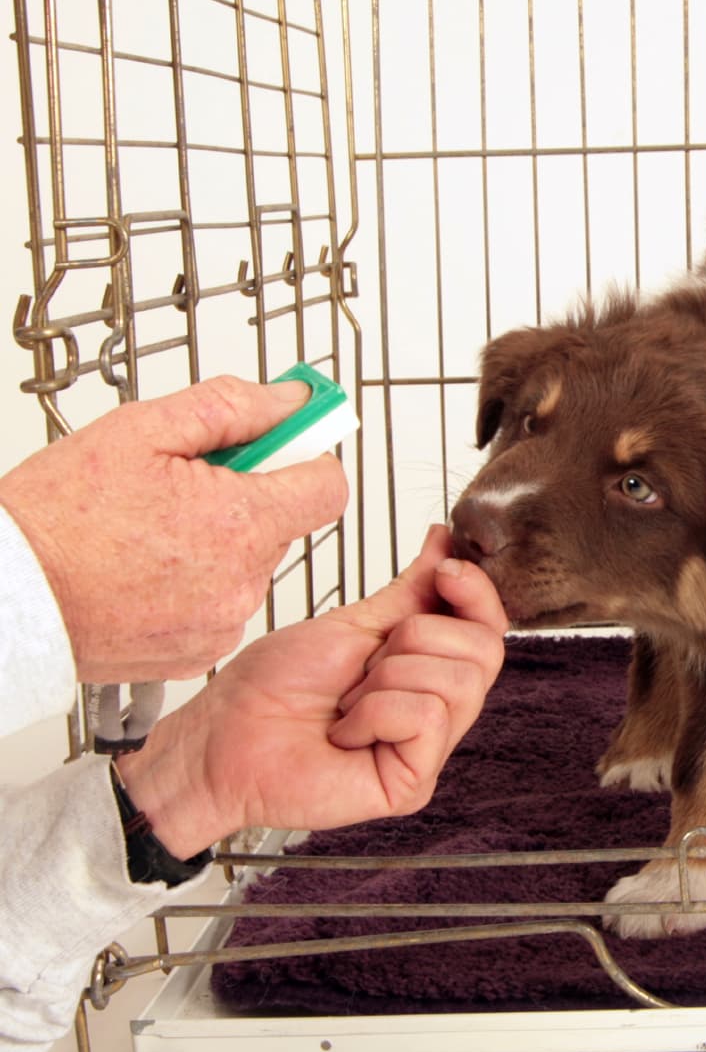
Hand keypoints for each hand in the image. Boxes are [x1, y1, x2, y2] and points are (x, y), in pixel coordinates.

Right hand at [0, 376, 347, 681]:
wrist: (11, 593)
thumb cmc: (60, 515)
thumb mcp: (143, 429)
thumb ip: (232, 407)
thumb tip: (291, 400)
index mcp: (240, 522)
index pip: (328, 486)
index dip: (306, 454)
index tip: (286, 440)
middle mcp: (241, 582)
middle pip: (280, 523)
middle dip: (244, 494)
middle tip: (181, 483)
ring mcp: (220, 623)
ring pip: (247, 565)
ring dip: (217, 541)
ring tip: (149, 530)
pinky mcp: (196, 652)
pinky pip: (219, 604)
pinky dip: (194, 584)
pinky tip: (144, 569)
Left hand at [114, 527, 507, 858]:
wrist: (222, 737)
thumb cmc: (271, 688)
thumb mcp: (352, 624)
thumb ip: (409, 591)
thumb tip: (445, 541)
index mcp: (427, 673)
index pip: (490, 629)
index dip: (478, 594)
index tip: (445, 571)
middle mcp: (437, 713)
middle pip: (484, 652)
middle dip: (416, 637)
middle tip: (364, 663)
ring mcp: (427, 751)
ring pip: (458, 683)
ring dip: (387, 677)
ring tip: (347, 701)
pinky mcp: (412, 784)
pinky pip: (427, 717)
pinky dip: (375, 711)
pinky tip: (343, 732)